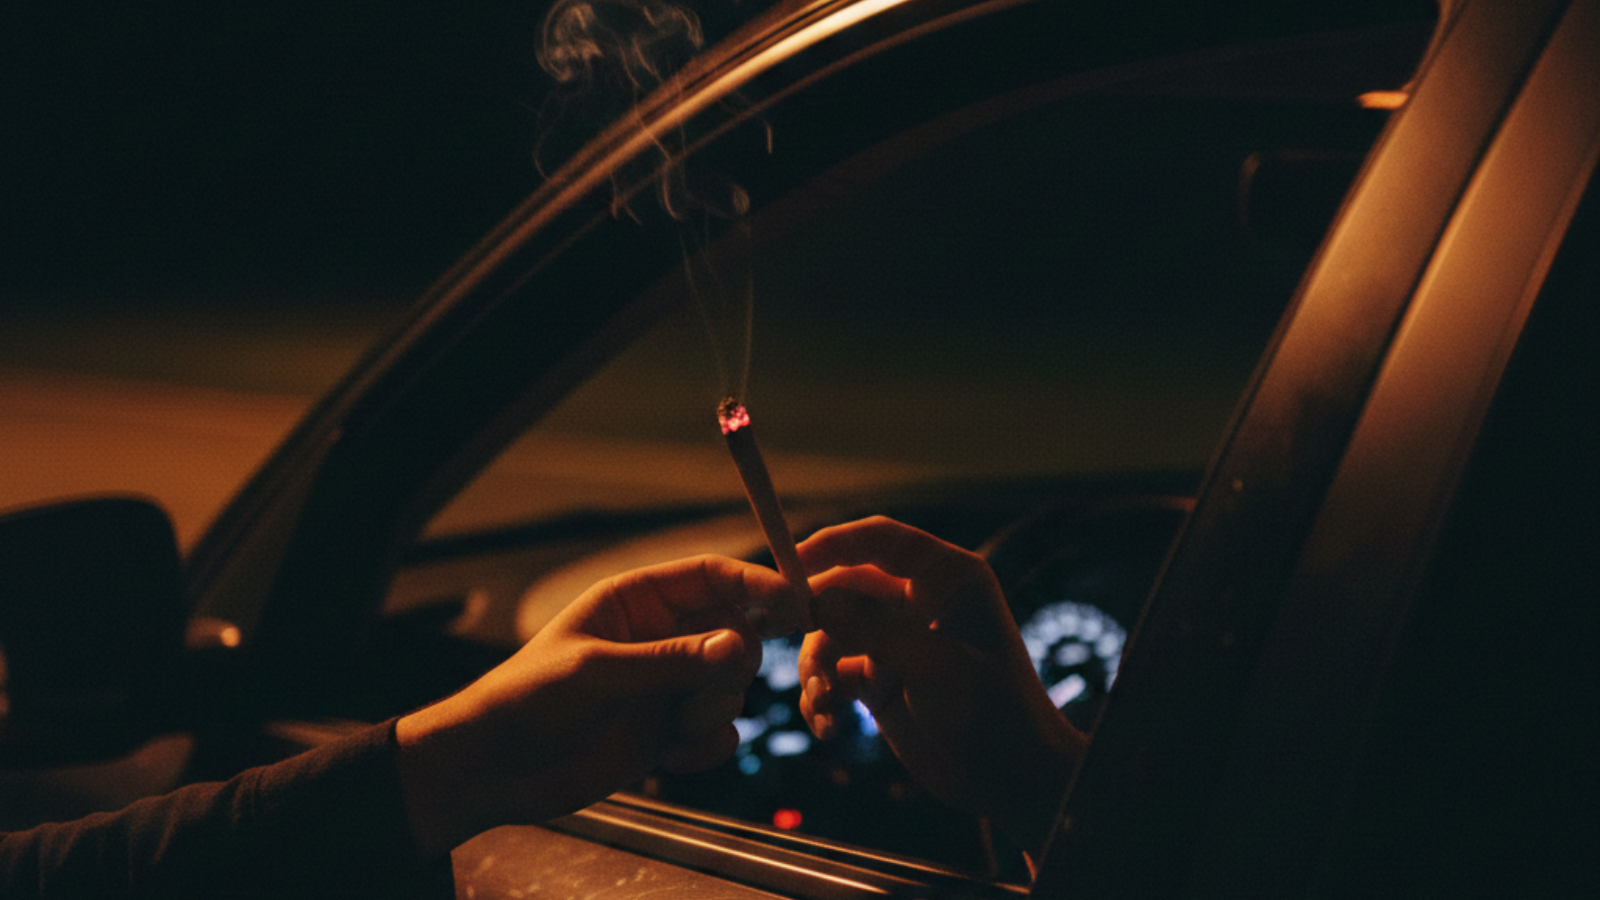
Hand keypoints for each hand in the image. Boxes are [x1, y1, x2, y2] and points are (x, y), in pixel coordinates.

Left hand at [396, 555, 786, 856]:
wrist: (495, 769)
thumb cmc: (528, 701)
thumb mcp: (596, 673)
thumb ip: (669, 660)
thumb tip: (739, 645)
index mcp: (637, 600)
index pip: (712, 576)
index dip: (758, 585)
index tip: (796, 605)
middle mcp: (660, 637)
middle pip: (736, 631)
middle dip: (734, 661)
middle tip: (710, 684)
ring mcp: (667, 684)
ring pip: (733, 685)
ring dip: (714, 708)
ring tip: (673, 727)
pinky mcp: (669, 730)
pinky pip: (721, 730)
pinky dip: (708, 744)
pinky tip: (672, 757)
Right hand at [796, 516, 1084, 862]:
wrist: (1010, 779)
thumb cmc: (993, 712)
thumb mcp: (933, 665)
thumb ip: (872, 629)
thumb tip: (811, 603)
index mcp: (949, 578)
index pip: (883, 541)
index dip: (834, 544)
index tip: (789, 562)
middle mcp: (919, 601)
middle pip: (844, 586)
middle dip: (811, 615)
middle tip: (773, 632)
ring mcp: (895, 640)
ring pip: (829, 633)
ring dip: (814, 668)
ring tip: (823, 702)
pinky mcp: (878, 678)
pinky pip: (832, 674)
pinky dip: (822, 698)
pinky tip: (828, 726)